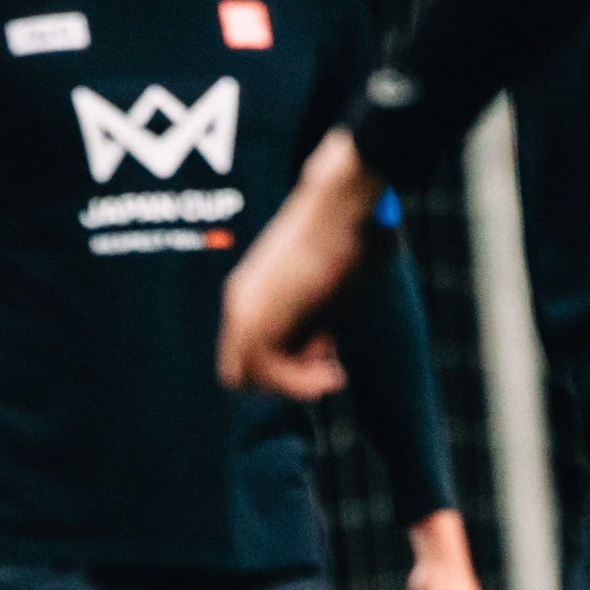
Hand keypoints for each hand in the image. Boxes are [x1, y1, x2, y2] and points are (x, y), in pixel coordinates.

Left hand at [218, 126, 383, 397]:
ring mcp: (245, 312)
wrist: (344, 203)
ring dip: (297, 385)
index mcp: (252, 292)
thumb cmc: (349, 233)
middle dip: (285, 381)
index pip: (248, 354)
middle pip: (242, 373)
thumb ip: (314, 322)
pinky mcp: (259, 319)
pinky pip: (269, 374)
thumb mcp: (329, 288)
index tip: (325, 353)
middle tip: (329, 366)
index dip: (285, 366)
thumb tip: (320, 352)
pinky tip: (334, 370)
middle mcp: (240, 303)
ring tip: (335, 371)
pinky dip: (302, 383)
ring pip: (251, 378)